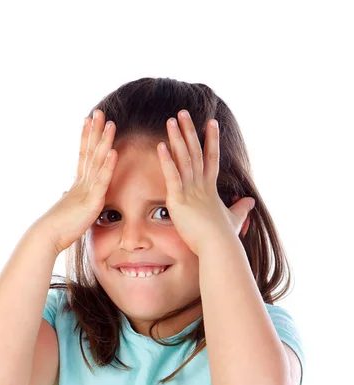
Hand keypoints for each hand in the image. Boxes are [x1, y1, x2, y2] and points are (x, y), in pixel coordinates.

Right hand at [39, 110, 117, 254]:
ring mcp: (86, 190)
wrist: (47, 237)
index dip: (87, 137)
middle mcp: (81, 183)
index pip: (84, 156)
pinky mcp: (91, 201)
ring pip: (97, 161)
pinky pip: (101, 181)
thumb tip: (65, 192)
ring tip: (111, 123)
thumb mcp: (67, 210)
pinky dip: (108, 166)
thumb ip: (70, 199)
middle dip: (95, 131)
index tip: (89, 120)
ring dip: (104, 141)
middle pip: (90, 151)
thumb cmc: (57, 228)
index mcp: (78, 185)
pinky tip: (113, 151)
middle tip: (99, 111)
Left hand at [156, 111, 254, 255]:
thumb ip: (241, 209)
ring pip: (184, 158)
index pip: (211, 159)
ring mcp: (190, 191)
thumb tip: (250, 203)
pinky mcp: (179, 199)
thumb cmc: (225, 237)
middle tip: (183, 112)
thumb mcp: (235, 219)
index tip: (211, 123)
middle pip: (196, 151)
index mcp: (210, 189)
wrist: (219, 246)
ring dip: (177, 138)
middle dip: (189, 131)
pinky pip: (172, 176)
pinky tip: (160, 145)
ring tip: (171, 120)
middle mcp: (201, 185)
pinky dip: (166, 160)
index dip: (211, 140)